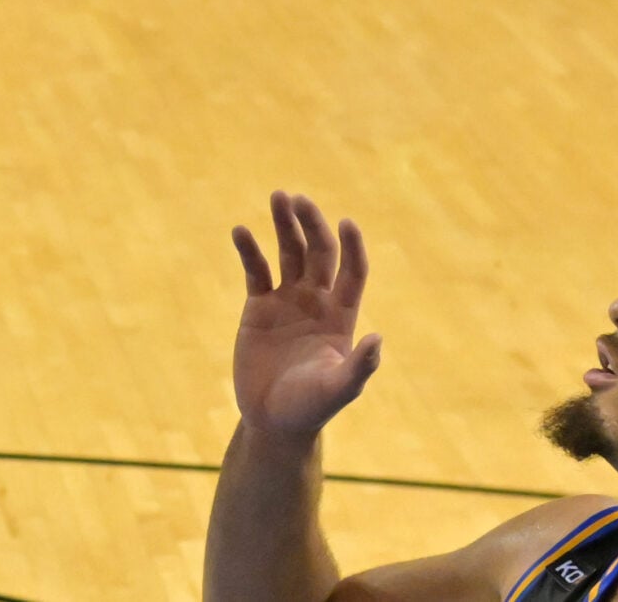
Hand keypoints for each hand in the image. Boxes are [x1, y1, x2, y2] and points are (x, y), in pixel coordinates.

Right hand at [229, 192, 381, 440]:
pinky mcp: (258, 307)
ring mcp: (286, 301)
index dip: (352, 247)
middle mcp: (316, 301)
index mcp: (341, 316)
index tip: (346, 223)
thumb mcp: (338, 389)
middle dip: (311, 225)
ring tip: (278, 196)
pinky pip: (255, 270)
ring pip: (288, 253)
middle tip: (298, 199)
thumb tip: (378, 338)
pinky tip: (240, 231)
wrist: (273, 420)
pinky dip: (248, 249)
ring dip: (284, 225)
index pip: (352, 272)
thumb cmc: (311, 408)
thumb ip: (359, 366)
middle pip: (319, 252)